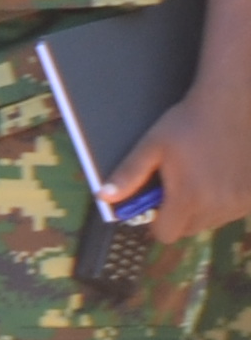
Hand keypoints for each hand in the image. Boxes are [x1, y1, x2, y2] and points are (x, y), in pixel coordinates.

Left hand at [106, 76, 250, 243]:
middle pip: (189, 229)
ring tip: (200, 178)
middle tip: (177, 187)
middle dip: (178, 215)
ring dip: (202, 209)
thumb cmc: (186, 123)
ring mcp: (240, 201)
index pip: (166, 234)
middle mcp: (218, 206)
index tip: (155, 205)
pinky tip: (220, 178)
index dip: (156, 222)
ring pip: (212, 222)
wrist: (229, 105)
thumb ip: (128, 175)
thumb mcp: (151, 146)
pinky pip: (233, 211)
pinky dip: (224, 202)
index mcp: (189, 197)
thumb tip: (103, 197)